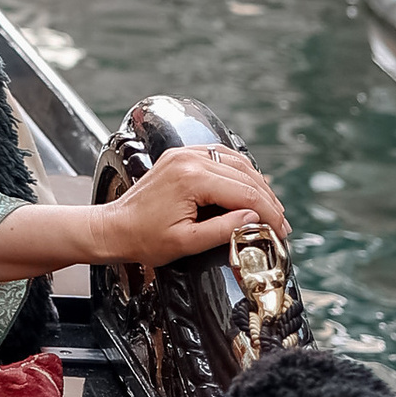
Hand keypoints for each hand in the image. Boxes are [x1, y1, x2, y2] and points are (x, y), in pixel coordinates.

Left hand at [95, 145, 290, 268]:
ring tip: (270, 209)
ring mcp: (184, 154)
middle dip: (268, 201)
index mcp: (191, 178)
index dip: (269, 214)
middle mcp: (189, 159)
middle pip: (245, 175)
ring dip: (257, 184)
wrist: (114, 228)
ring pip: (236, 161)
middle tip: (281, 224)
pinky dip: (240, 172)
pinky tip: (249, 188)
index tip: (281, 232)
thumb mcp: (187, 243)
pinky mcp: (181, 157)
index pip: (245, 192)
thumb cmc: (144, 238)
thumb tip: (255, 220)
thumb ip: (224, 230)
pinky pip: (220, 157)